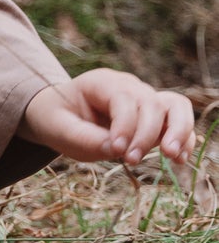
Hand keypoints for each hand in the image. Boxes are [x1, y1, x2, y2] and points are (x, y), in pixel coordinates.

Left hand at [23, 69, 195, 168]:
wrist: (59, 115)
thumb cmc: (57, 119)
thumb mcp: (57, 128)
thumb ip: (81, 137)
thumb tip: (113, 149)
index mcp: (101, 82)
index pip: (123, 99)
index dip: (124, 125)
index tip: (115, 150)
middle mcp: (128, 86)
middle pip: (151, 103)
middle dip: (146, 134)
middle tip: (131, 160)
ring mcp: (144, 99)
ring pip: (175, 106)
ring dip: (179, 131)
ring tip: (173, 157)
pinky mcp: (155, 117)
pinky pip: (179, 121)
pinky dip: (184, 138)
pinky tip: (180, 160)